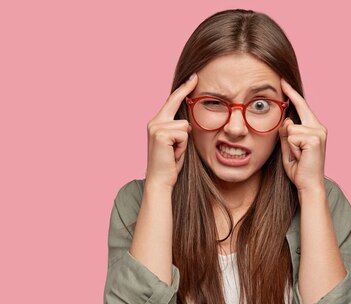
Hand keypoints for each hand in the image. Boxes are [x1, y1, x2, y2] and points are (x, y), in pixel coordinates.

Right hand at [145, 73, 197, 189]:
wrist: (160, 181)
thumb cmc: (170, 165)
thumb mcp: (177, 144)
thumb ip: (180, 130)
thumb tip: (188, 122)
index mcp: (157, 123)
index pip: (171, 102)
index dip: (183, 90)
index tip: (193, 77)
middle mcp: (154, 122)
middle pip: (175, 103)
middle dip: (186, 90)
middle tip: (196, 76)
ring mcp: (155, 127)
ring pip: (184, 125)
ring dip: (185, 142)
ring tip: (176, 153)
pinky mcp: (160, 134)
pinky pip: (183, 133)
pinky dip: (183, 146)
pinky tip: (174, 154)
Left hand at [278, 77, 327, 192]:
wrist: (309, 185)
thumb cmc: (299, 169)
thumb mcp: (289, 148)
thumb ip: (286, 133)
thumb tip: (285, 120)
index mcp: (315, 128)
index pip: (302, 106)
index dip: (292, 94)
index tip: (282, 81)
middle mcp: (319, 127)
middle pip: (295, 115)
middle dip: (290, 129)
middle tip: (293, 140)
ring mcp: (318, 132)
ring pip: (290, 128)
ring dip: (290, 144)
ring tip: (298, 157)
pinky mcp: (315, 139)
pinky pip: (292, 136)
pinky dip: (292, 148)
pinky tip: (300, 157)